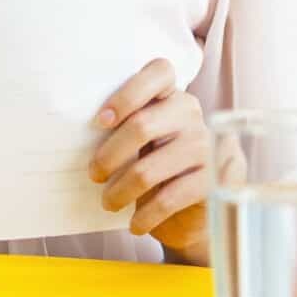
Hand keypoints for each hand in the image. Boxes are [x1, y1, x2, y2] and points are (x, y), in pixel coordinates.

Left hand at [91, 59, 211, 263]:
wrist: (198, 215)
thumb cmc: (160, 173)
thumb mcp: (144, 146)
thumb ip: (127, 129)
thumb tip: (82, 134)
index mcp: (173, 96)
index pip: (158, 72)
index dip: (126, 93)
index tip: (100, 121)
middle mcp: (193, 115)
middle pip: (142, 125)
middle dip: (109, 154)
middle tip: (94, 174)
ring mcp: (206, 147)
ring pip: (149, 168)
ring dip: (120, 191)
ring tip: (109, 203)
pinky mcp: (214, 182)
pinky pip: (169, 197)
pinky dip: (145, 215)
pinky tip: (136, 224)